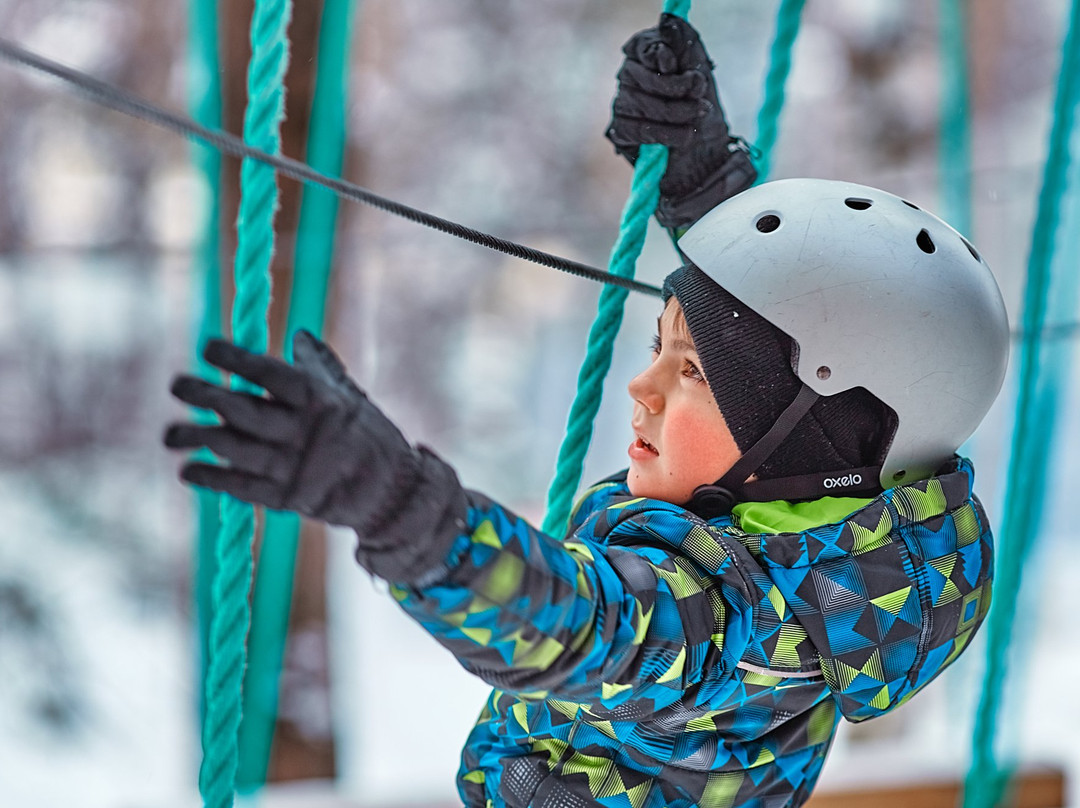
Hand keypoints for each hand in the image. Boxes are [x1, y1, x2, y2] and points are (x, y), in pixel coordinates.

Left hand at [164, 331, 465, 582]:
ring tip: (169, 435)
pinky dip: (213, 478)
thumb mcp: (351, 397)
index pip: (273, 375)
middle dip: (207, 396)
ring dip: (198, 439)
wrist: (392, 494)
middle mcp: (304, 432)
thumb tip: (300, 334)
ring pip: (235, 449)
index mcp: (322, 401)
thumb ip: (321, 367)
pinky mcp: (287, 498)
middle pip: (245, 411)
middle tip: (176, 384)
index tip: (207, 347)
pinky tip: (188, 470)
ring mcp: (294, 467)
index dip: (239, 361)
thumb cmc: (369, 436)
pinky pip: (242, 487)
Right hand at [606, 13, 756, 228]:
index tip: (682, 68)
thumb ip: (683, 42)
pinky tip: (685, 136)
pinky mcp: (621, 133)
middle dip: (676, 87)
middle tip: (701, 96)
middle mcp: (627, 77)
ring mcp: (621, 105)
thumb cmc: (700, 102)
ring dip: (677, 112)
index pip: (641, 47)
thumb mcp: (698, 66)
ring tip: (700, 115)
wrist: (705, 149)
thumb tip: (667, 21)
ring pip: (642, 104)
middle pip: (640, 77)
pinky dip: (666, 133)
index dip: (662, 57)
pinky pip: (640, 130)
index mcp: (643, 54)